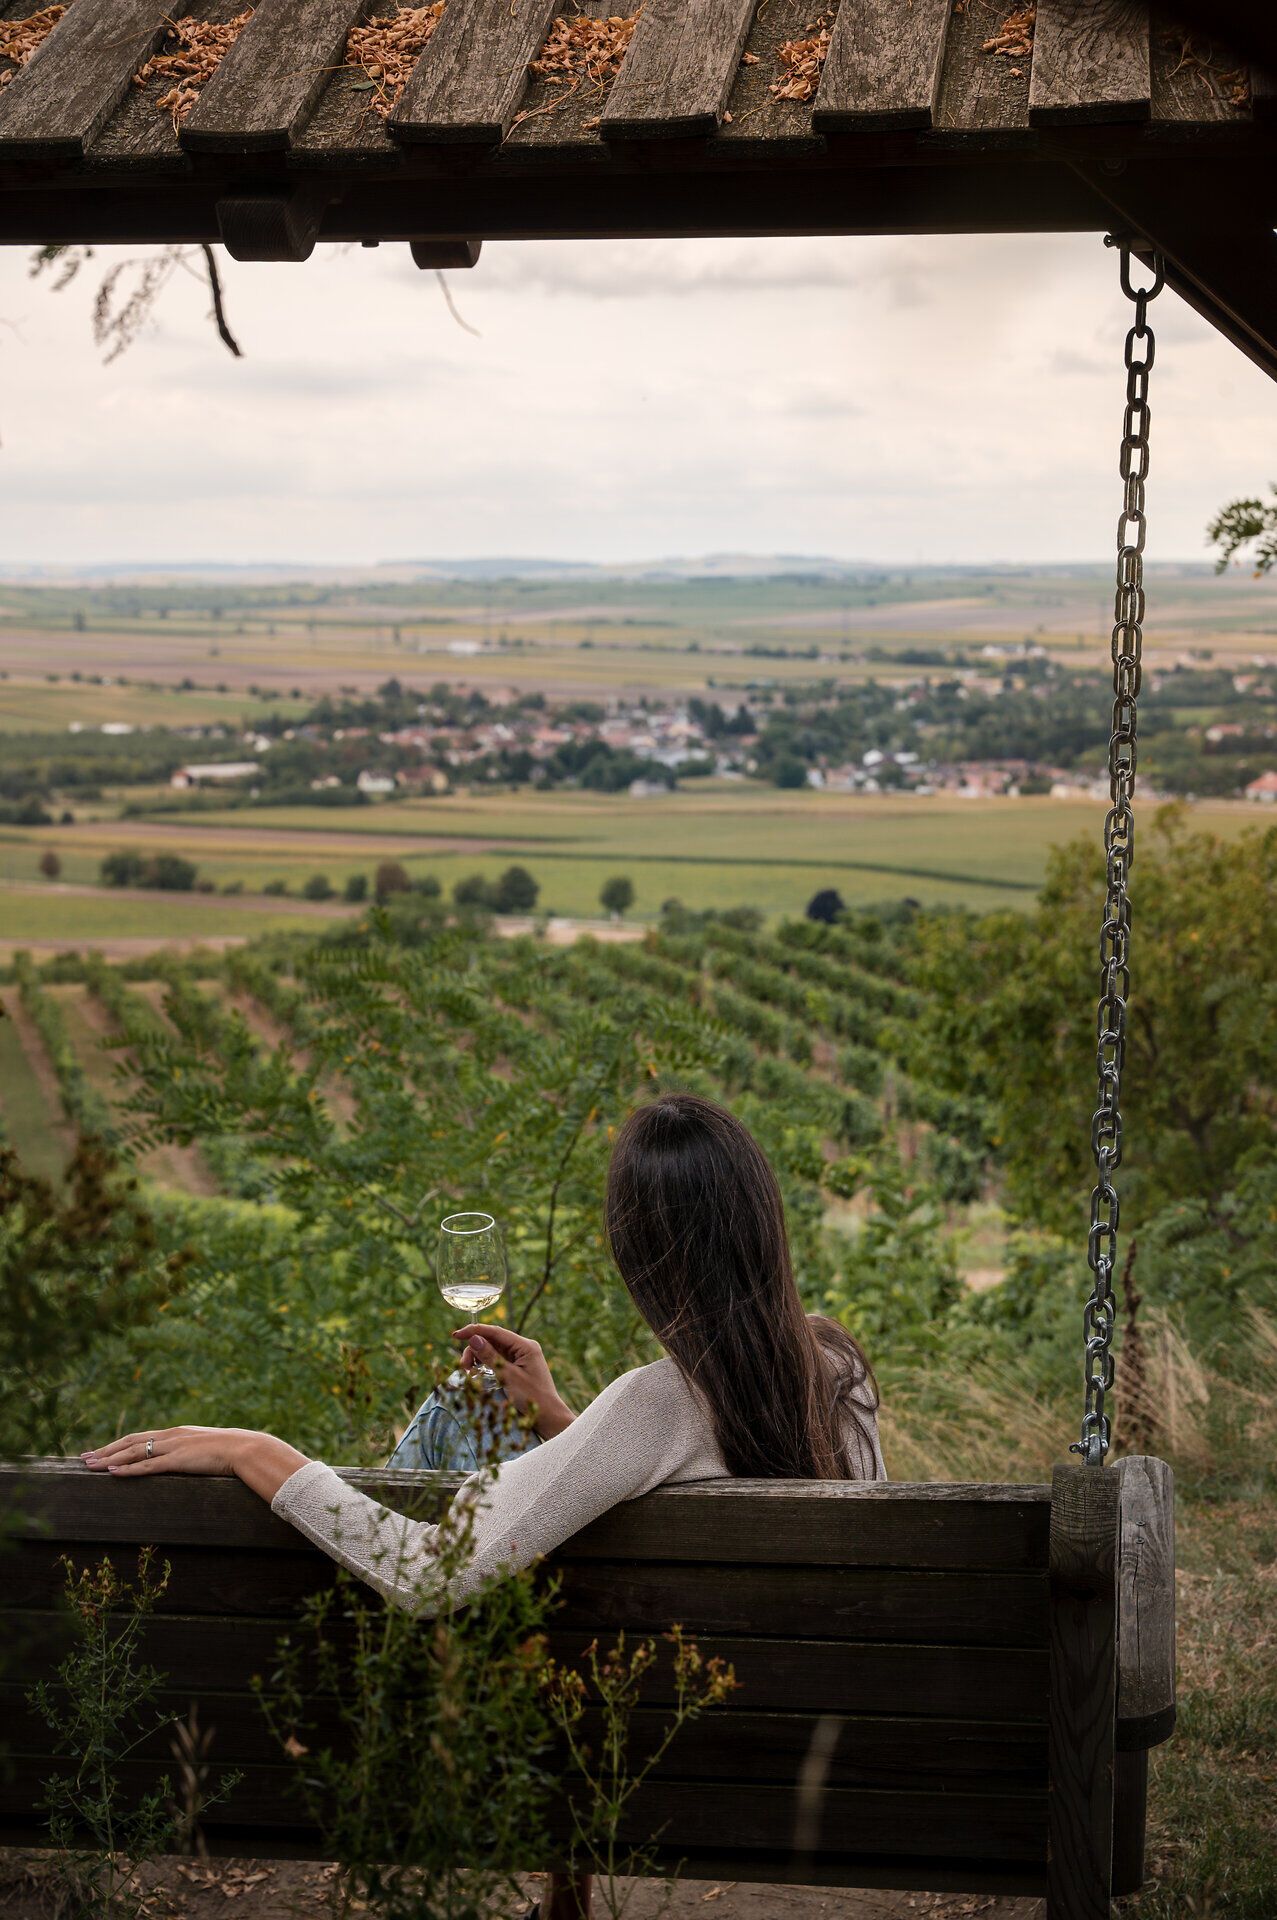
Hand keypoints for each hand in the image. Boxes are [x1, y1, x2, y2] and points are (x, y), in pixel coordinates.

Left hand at [81, 1427, 308, 1500]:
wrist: (247, 1449)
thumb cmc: (233, 1452)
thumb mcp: (209, 1451)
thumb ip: (195, 1454)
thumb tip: (191, 1462)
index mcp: (178, 1433)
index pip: (142, 1438)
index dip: (120, 1444)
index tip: (102, 1451)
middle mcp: (171, 1436)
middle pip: (131, 1442)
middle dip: (106, 1450)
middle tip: (85, 1458)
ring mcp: (174, 1447)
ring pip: (134, 1451)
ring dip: (109, 1459)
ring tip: (90, 1465)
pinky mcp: (178, 1460)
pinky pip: (147, 1465)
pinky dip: (128, 1469)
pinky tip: (113, 1472)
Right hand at [450, 1325, 575, 1438]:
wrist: (548, 1417)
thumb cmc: (532, 1398)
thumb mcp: (508, 1377)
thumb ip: (490, 1357)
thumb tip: (474, 1338)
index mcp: (525, 1346)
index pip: (495, 1331)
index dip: (474, 1331)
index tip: (455, 1335)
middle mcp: (523, 1348)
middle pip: (492, 1340)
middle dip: (475, 1350)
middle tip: (463, 1366)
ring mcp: (520, 1357)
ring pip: (493, 1350)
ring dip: (478, 1358)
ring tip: (469, 1372)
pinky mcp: (517, 1367)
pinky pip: (497, 1360)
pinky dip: (485, 1365)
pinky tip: (477, 1373)